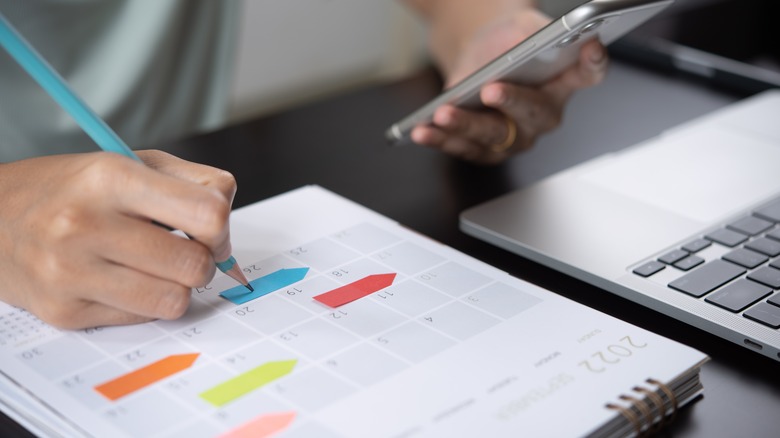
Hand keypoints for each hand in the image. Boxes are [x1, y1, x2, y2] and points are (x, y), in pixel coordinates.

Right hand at [0, 150, 236, 328]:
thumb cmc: (76, 189)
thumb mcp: (134, 163)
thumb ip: (196, 183)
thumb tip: (226, 227)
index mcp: (110, 177)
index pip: (207, 214)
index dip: (221, 228)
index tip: (211, 231)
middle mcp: (84, 224)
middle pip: (194, 265)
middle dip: (201, 261)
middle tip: (183, 251)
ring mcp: (70, 273)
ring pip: (175, 301)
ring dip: (177, 286)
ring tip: (154, 267)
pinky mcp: (64, 312)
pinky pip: (143, 319)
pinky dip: (146, 303)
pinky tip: (123, 281)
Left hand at [410, 9, 607, 164]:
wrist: (478, 55)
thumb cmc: (506, 41)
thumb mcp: (519, 26)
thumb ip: (530, 35)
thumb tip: (526, 46)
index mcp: (565, 79)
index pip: (589, 72)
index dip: (593, 62)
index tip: (590, 48)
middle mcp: (546, 113)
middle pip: (535, 113)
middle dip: (512, 102)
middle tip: (491, 90)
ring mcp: (518, 136)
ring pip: (495, 137)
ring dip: (466, 126)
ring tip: (442, 113)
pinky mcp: (489, 149)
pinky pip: (465, 148)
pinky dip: (442, 139)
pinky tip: (422, 130)